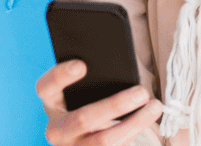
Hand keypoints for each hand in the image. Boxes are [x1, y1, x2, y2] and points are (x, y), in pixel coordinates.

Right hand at [37, 60, 162, 145]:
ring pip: (104, 141)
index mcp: (51, 103)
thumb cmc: (89, 102)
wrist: (85, 137)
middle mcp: (56, 129)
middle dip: (115, 105)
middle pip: (82, 119)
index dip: (61, 76)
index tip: (82, 65)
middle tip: (142, 92)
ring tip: (154, 107)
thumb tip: (120, 62)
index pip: (46, 87)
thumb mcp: (83, 92)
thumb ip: (94, 78)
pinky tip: (149, 120)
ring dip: (134, 123)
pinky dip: (134, 133)